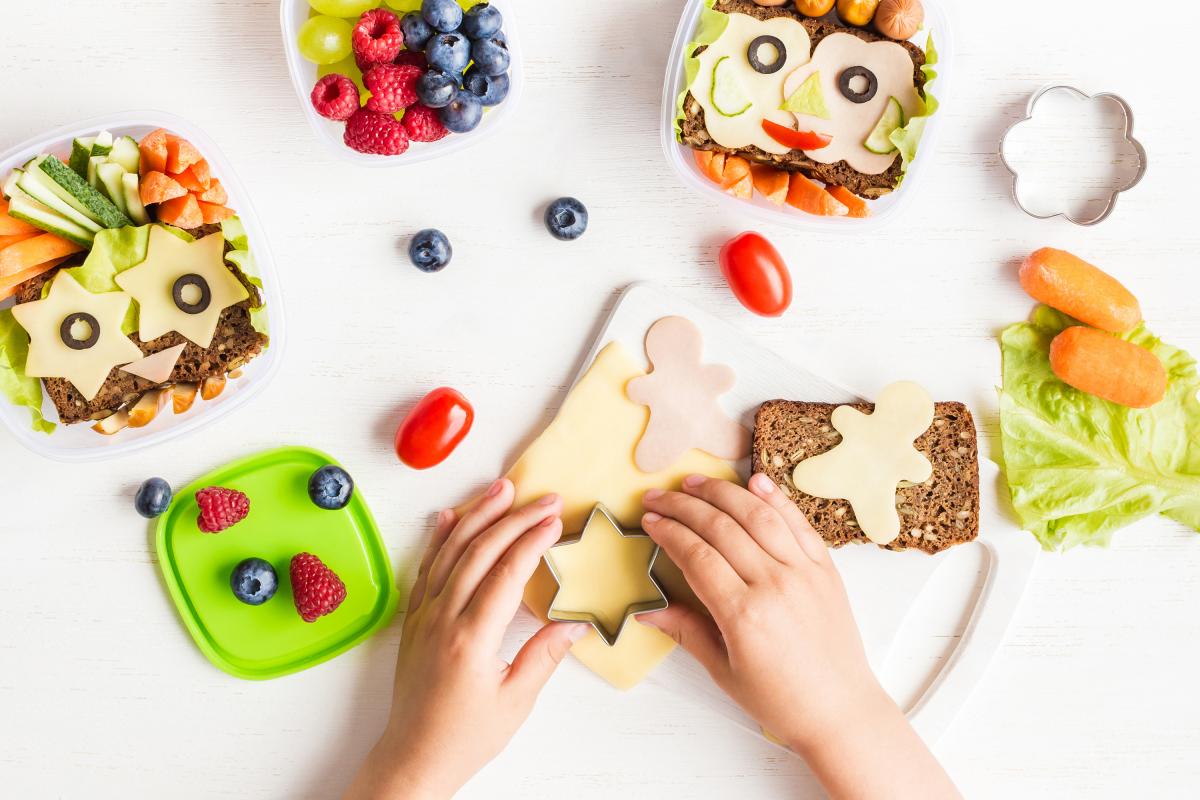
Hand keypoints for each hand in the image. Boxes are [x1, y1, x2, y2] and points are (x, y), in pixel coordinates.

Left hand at [345, 478, 588, 799]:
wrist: (414, 757)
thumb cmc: (465, 736)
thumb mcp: (516, 701)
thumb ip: (544, 655)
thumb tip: (575, 621)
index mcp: (471, 639)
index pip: (506, 574)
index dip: (532, 540)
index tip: (554, 519)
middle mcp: (443, 619)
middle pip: (480, 552)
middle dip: (514, 518)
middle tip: (543, 497)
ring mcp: (424, 616)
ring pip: (451, 552)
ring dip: (477, 515)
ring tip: (501, 488)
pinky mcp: (414, 620)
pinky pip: (427, 568)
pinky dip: (440, 538)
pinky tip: (450, 516)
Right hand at [640, 473, 958, 799]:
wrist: (840, 710)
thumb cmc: (781, 699)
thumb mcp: (723, 670)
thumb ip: (686, 631)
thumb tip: (645, 609)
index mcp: (744, 614)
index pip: (696, 555)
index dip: (668, 532)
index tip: (649, 520)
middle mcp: (774, 585)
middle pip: (720, 527)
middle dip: (683, 506)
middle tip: (658, 495)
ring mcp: (804, 572)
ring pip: (757, 515)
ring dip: (723, 492)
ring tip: (695, 481)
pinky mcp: (826, 568)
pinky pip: (798, 523)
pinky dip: (776, 498)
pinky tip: (755, 480)